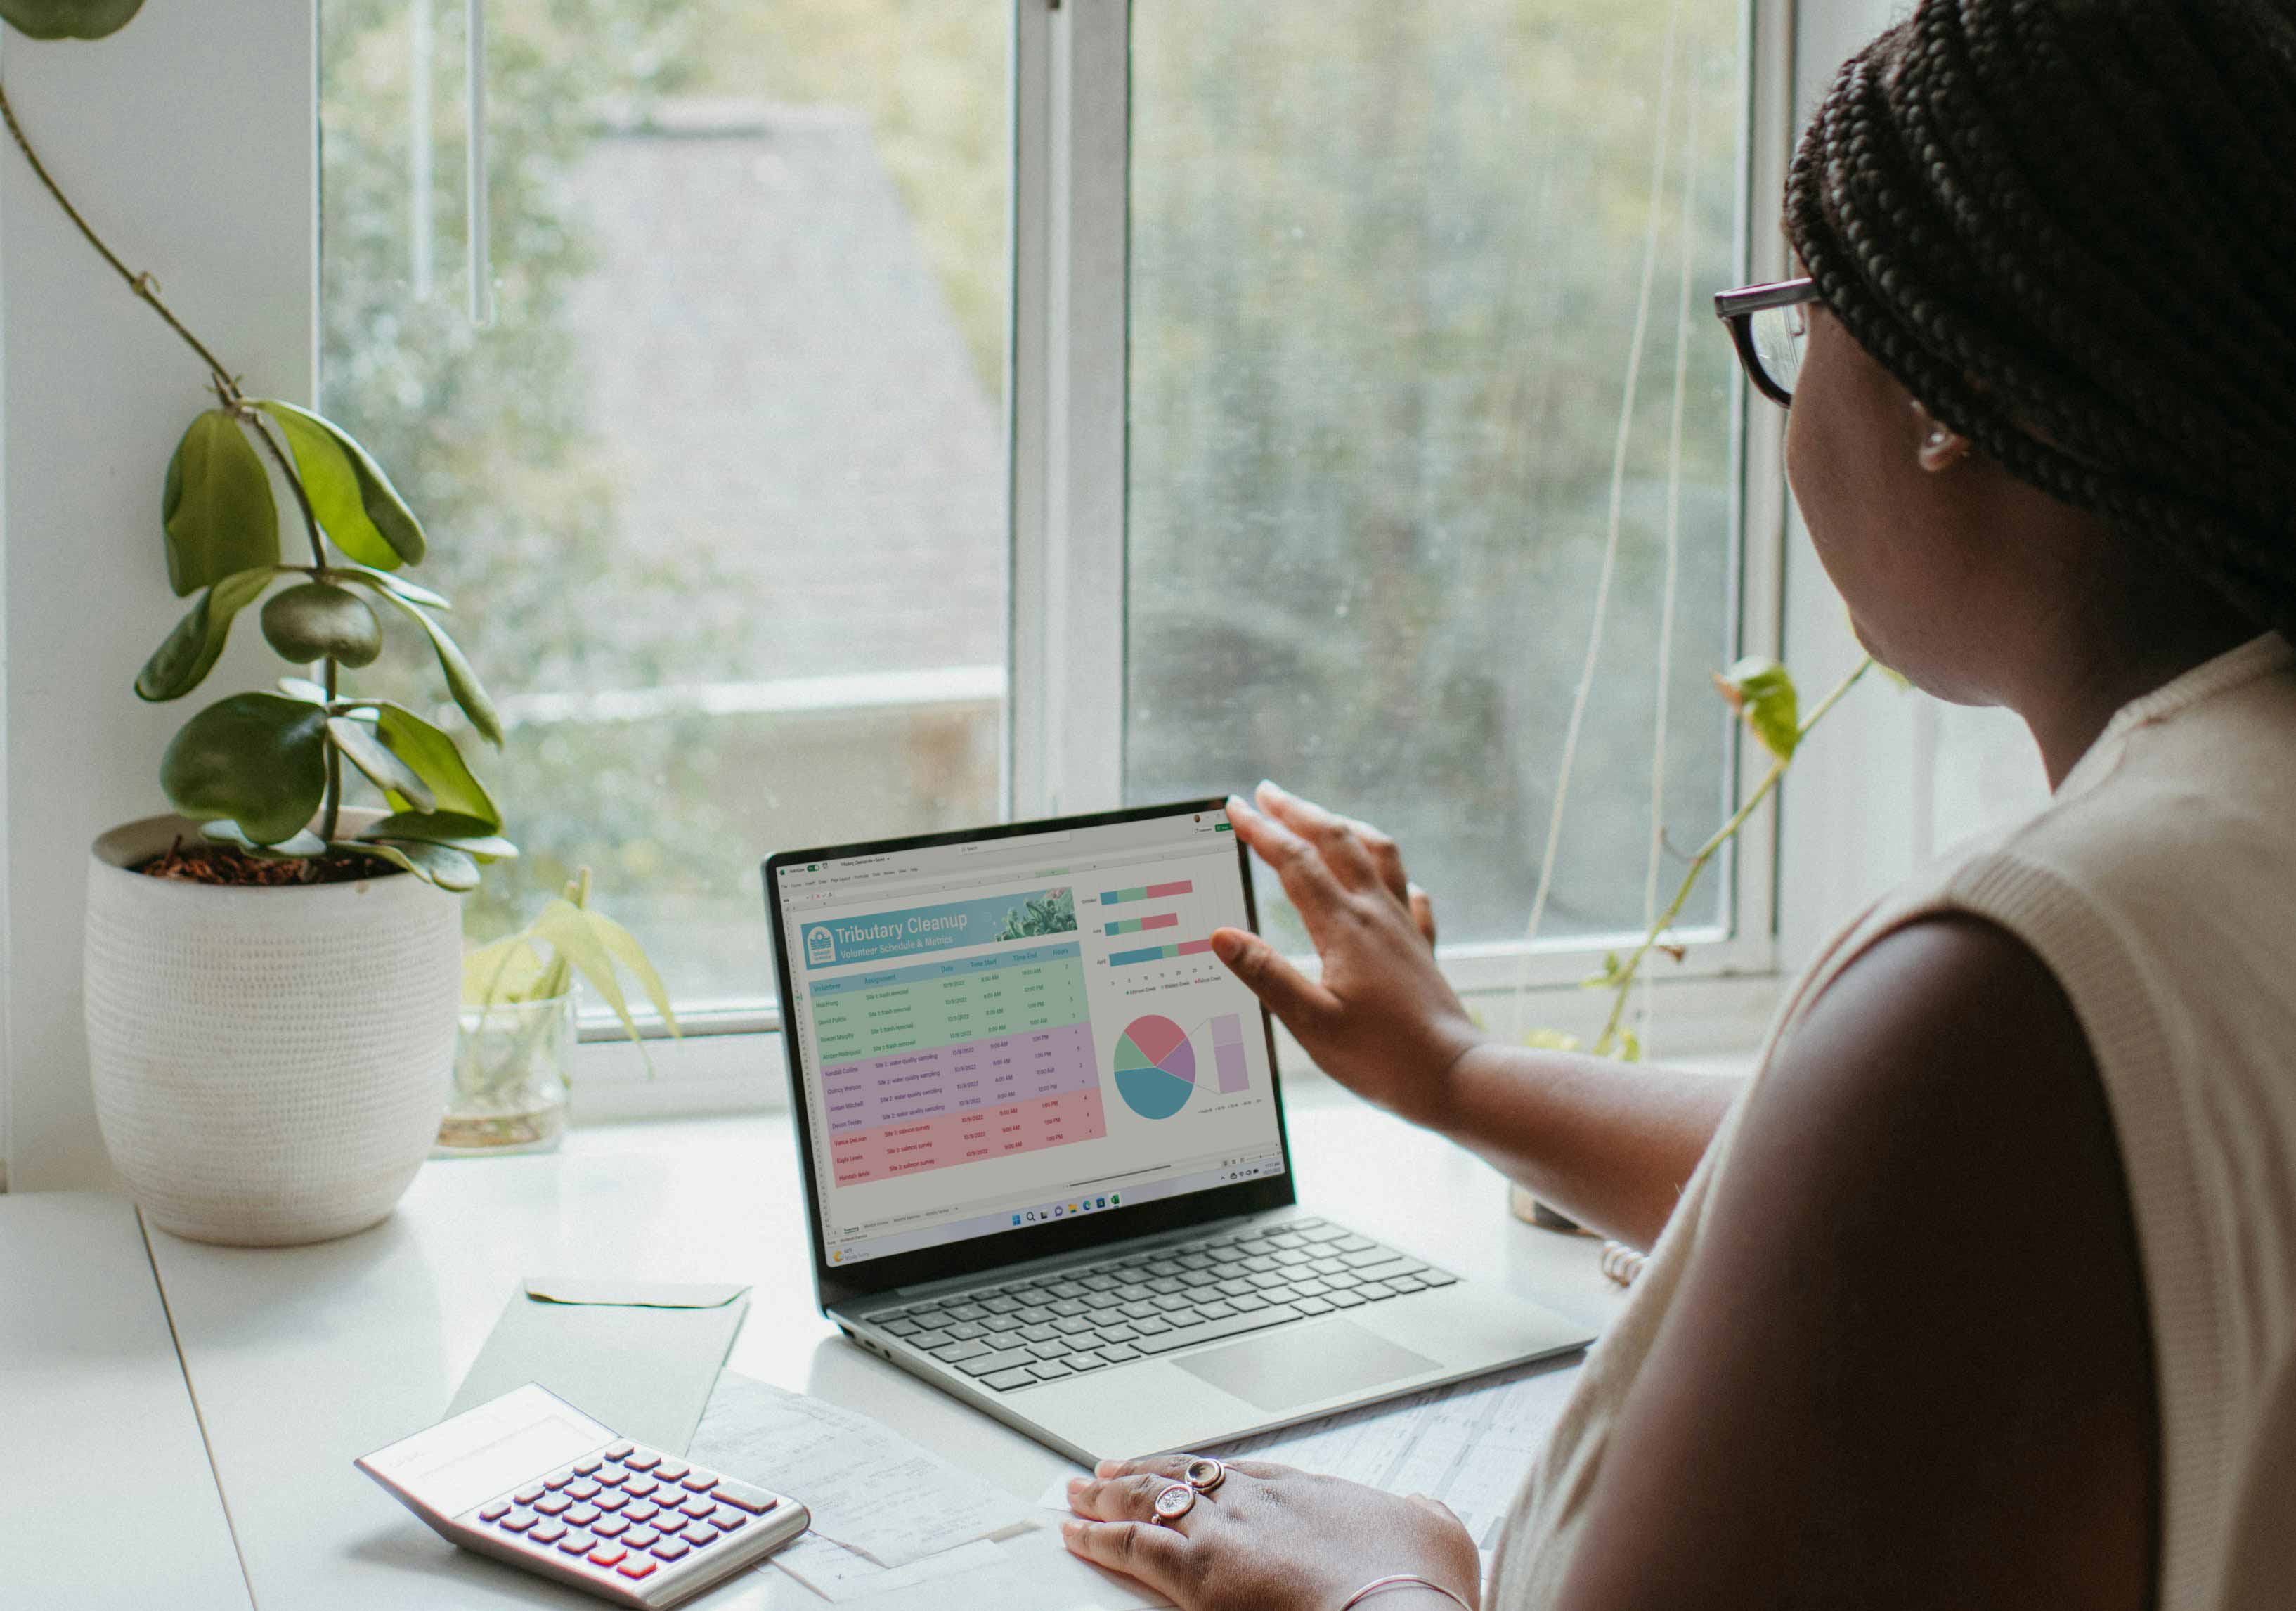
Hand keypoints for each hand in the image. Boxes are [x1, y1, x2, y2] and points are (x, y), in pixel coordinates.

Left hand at [1065, 1455, 1479, 1610]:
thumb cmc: (1423, 1587)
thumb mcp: (1440, 1533)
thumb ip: (1424, 1514)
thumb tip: (1421, 1504)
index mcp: (1312, 1492)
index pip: (1246, 1473)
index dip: (1209, 1470)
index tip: (1189, 1468)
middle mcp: (1262, 1501)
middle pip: (1189, 1475)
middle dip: (1148, 1471)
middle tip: (1113, 1467)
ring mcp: (1229, 1532)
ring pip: (1153, 1500)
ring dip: (1110, 1494)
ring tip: (1078, 1490)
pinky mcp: (1201, 1573)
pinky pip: (1134, 1547)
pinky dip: (1097, 1537)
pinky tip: (1072, 1531)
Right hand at [1212, 782, 1487, 1122]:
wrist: (1454, 1077)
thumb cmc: (1382, 1058)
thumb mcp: (1310, 1023)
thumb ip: (1265, 975)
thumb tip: (1220, 936)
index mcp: (1344, 927)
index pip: (1294, 862)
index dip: (1261, 830)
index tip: (1234, 806)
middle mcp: (1376, 915)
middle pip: (1336, 841)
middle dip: (1298, 811)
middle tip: (1267, 792)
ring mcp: (1403, 928)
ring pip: (1377, 855)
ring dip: (1346, 828)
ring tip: (1325, 817)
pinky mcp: (1422, 949)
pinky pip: (1410, 896)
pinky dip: (1393, 878)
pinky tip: (1392, 884)